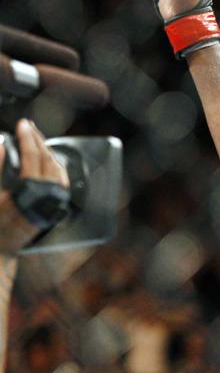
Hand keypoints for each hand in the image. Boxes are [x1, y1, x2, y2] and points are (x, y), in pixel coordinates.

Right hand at [0, 120, 68, 253]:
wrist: (1, 249)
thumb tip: (0, 144)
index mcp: (31, 190)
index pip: (33, 156)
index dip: (27, 138)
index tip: (22, 124)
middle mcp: (48, 194)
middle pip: (48, 159)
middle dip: (38, 140)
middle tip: (28, 126)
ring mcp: (55, 200)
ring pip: (57, 168)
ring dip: (47, 150)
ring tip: (36, 138)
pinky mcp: (56, 206)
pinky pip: (60, 180)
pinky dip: (54, 165)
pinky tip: (48, 159)